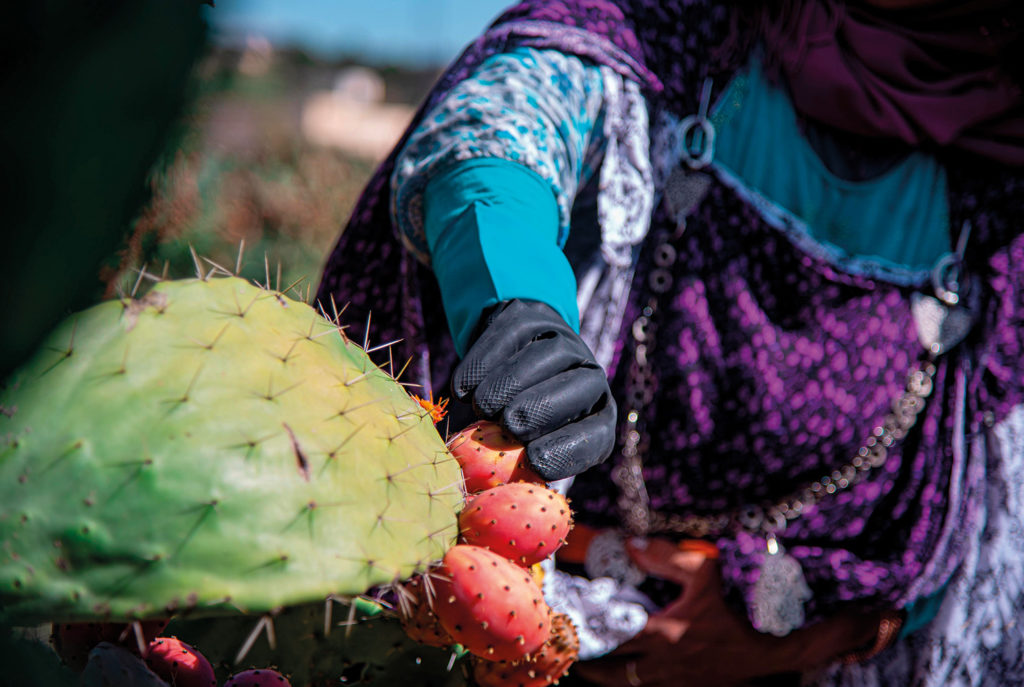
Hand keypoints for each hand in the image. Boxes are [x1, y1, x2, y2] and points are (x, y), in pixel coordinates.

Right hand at [451, 299, 615, 480]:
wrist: (505, 364)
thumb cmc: (509, 426)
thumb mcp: (517, 448)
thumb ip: (510, 467)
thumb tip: (490, 493)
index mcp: (595, 419)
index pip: (595, 437)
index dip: (569, 450)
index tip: (533, 462)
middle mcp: (589, 377)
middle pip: (580, 387)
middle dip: (543, 407)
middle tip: (508, 426)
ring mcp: (563, 342)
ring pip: (544, 357)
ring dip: (510, 384)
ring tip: (481, 408)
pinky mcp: (530, 316)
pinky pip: (510, 335)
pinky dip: (483, 361)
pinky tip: (463, 387)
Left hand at [572, 538, 881, 686]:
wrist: (773, 652)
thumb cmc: (740, 610)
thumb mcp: (706, 575)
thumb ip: (668, 557)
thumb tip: (633, 544)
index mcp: (663, 633)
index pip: (612, 634)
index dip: (586, 630)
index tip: (567, 624)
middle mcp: (664, 663)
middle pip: (613, 670)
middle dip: (589, 663)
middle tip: (569, 652)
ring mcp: (675, 680)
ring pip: (628, 685)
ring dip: (606, 676)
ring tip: (586, 668)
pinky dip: (632, 683)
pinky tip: (624, 675)